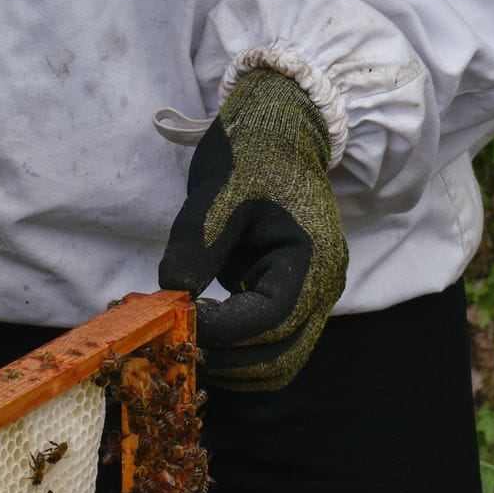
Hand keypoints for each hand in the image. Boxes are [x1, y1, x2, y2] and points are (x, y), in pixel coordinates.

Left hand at [159, 66, 347, 390]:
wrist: (280, 128)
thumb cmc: (252, 153)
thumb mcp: (218, 192)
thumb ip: (198, 247)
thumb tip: (172, 296)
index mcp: (311, 261)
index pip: (267, 323)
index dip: (219, 332)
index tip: (174, 319)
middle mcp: (322, 289)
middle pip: (279, 360)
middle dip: (226, 362)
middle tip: (175, 344)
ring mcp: (311, 296)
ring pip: (277, 362)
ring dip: (232, 364)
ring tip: (185, 341)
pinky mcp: (292, 296)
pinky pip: (269, 343)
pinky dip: (236, 349)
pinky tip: (200, 328)